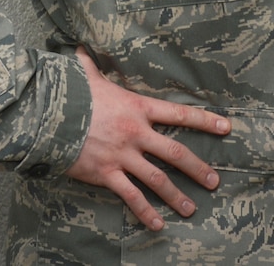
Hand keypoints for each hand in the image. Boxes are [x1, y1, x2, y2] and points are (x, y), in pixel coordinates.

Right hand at [66, 47, 230, 231]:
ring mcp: (122, 155)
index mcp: (137, 107)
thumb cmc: (69, 93)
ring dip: (176, 196)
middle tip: (214, 182)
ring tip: (191, 209)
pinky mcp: (106, 174)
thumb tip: (80, 49)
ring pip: (157, 179)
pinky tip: (157, 223)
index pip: (179, 113)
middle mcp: (135, 133)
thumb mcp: (85, 76)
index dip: (205, 120)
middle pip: (175, 152)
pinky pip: (130, 196)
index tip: (227, 127)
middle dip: (197, 168)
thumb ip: (89, 66)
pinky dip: (145, 211)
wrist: (47, 115)